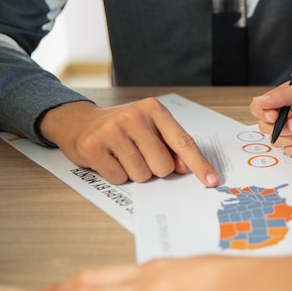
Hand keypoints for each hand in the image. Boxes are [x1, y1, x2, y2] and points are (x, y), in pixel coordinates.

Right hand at [37, 98, 218, 185]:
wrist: (78, 121)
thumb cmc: (123, 128)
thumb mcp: (150, 128)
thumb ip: (171, 145)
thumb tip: (184, 168)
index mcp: (154, 110)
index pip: (183, 142)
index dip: (199, 164)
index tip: (212, 180)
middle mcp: (134, 117)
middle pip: (163, 166)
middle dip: (155, 168)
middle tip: (139, 155)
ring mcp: (112, 131)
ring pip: (142, 175)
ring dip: (135, 172)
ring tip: (123, 155)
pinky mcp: (93, 147)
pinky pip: (119, 178)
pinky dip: (117, 175)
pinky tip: (109, 159)